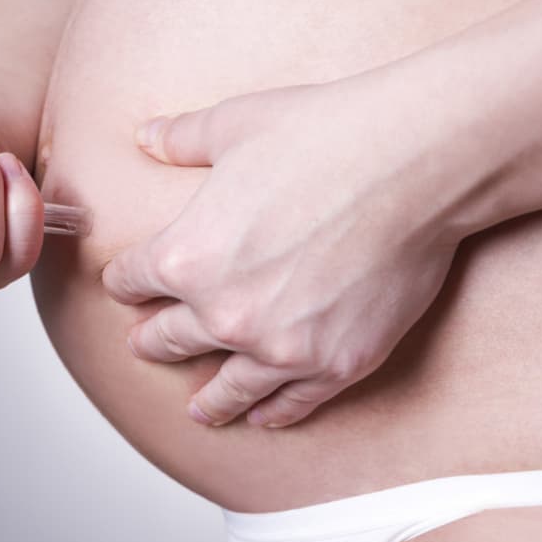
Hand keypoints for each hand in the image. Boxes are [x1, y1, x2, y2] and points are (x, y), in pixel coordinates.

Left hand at [101, 74, 462, 427]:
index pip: (132, 281)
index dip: (126, 280)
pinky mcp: (337, 364)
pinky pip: (292, 404)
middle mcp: (224, 313)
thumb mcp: (234, 125)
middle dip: (152, 340)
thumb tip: (146, 135)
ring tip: (200, 410)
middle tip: (147, 345)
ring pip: (227, 390)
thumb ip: (181, 139)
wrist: (415, 164)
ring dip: (208, 400)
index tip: (128, 284)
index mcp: (186, 255)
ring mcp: (281, 347)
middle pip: (168, 338)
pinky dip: (274, 412)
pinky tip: (264, 416)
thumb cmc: (324, 134)